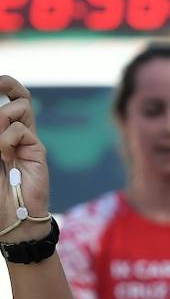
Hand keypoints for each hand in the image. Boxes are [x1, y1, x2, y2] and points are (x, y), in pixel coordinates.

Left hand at [0, 76, 51, 242]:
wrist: (8, 216)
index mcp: (1, 134)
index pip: (4, 104)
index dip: (3, 87)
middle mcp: (14, 133)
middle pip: (19, 96)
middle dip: (7, 84)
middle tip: (0, 82)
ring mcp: (27, 141)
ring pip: (19, 107)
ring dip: (0, 118)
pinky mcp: (37, 149)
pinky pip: (20, 129)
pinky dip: (6, 139)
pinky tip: (4, 155)